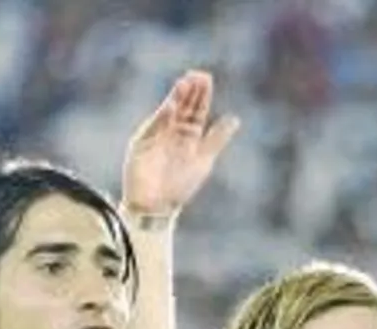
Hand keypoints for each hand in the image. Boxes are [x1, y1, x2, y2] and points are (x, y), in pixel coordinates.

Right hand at [121, 70, 239, 218]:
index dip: (201, 96)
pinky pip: (153, 127)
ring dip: (176, 98)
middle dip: (190, 91)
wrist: (158, 206)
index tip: (207, 78)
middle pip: (182, 107)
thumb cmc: (181, 185)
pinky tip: (171, 106)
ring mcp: (156, 136)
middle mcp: (172, 132)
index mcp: (188, 135)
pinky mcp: (141, 143)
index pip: (196, 110)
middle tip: (198, 74)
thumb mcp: (204, 159)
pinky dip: (162, 117)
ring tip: (185, 82)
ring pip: (168, 113)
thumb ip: (217, 139)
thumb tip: (234, 119)